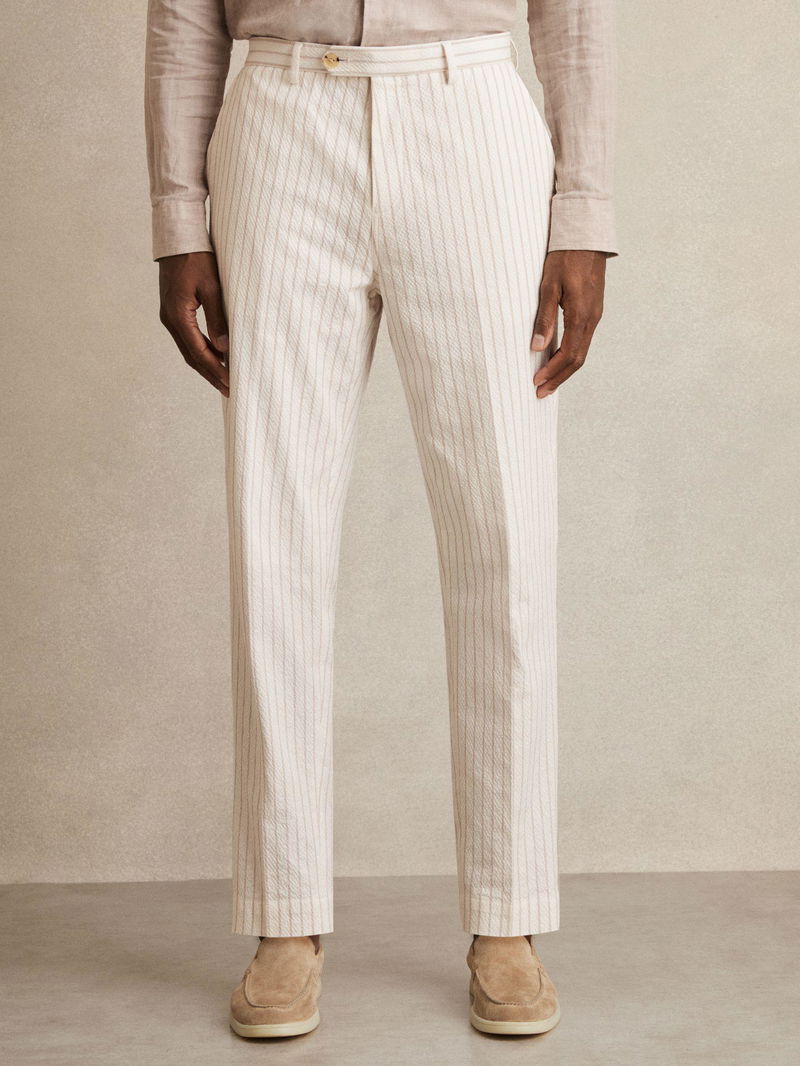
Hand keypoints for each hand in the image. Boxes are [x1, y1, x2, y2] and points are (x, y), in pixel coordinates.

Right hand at [158, 251, 229, 395]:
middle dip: (211, 375)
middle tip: (228, 390)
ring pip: (188, 350)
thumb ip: (217, 318)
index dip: (215, 370)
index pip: (199, 353)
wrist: (177, 239)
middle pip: (191, 357)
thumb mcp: (211, 287)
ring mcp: (169, 316)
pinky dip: (200, 352)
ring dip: (205, 366)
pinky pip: (186, 339)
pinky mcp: (172, 311)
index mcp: (178, 316)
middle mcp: (170, 320)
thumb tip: (224, 347)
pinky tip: (212, 357)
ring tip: (221, 380)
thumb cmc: (196, 258)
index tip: (230, 383)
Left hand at [530, 250, 608, 397]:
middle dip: (559, 378)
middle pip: (578, 359)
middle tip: (540, 392)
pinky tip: (558, 359)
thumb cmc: (564, 257)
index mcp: (581, 314)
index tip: (537, 383)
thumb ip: (544, 318)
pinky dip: (570, 355)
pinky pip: (583, 340)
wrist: (586, 236)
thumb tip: (537, 347)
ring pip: (582, 351)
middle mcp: (592, 319)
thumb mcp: (548, 286)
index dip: (553, 372)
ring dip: (564, 369)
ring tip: (548, 381)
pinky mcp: (593, 310)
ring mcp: (595, 315)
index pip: (569, 354)